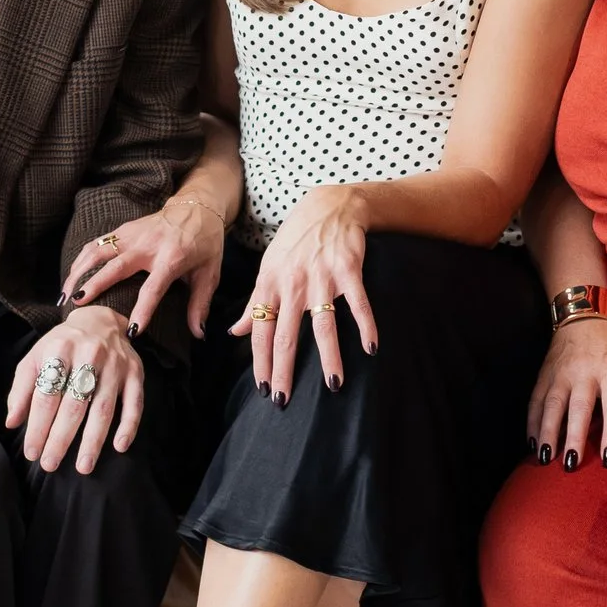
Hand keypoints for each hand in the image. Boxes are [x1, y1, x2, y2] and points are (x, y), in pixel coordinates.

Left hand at [5, 305, 141, 473]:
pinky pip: (135, 402)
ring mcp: (115, 364)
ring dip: (93, 440)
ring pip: (103, 407)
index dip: (37, 427)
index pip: (46, 396)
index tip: (32, 452)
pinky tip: (119, 446)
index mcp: (59, 349)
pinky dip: (129, 425)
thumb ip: (22, 389)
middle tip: (50, 464)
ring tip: (83, 466)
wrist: (99, 320)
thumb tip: (12, 422)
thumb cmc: (61, 345)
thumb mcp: (35, 358)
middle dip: (60, 438)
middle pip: (74, 405)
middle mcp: (89, 354)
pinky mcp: (135, 371)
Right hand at [61, 192, 230, 337]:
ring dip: (79, 272)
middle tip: (77, 305)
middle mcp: (148, 245)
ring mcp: (132, 235)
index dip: (143, 311)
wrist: (198, 206)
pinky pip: (97, 244)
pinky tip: (70, 277)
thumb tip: (198, 334)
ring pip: (98, 252)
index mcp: (171, 258)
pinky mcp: (123, 229)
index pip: (153, 289)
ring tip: (64, 296)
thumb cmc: (205, 243)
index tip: (131, 332)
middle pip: (115, 267)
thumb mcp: (210, 273)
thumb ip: (200, 304)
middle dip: (95, 286)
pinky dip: (81, 260)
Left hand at [235, 186, 376, 402]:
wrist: (329, 206)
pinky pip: (358, 303)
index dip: (261, 363)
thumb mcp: (268, 268)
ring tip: (333, 386)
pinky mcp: (348, 269)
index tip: (264, 389)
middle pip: (286, 336)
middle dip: (284, 371)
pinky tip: (371, 348)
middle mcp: (292, 284)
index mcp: (269, 286)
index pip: (260, 332)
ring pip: (323, 326)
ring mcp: (321, 277)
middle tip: (283, 400)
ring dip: (329, 358)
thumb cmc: (296, 241)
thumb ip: (254, 303)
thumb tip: (235, 332)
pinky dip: (366, 326)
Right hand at [526, 317, 606, 469]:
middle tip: (572, 464)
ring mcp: (562, 373)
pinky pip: (536, 400)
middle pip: (579, 408)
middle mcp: (585, 373)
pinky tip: (532, 442)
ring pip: (552, 405)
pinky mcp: (545, 374)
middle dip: (574, 437)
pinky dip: (532, 422)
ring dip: (548, 432)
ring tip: (545, 458)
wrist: (584, 316)